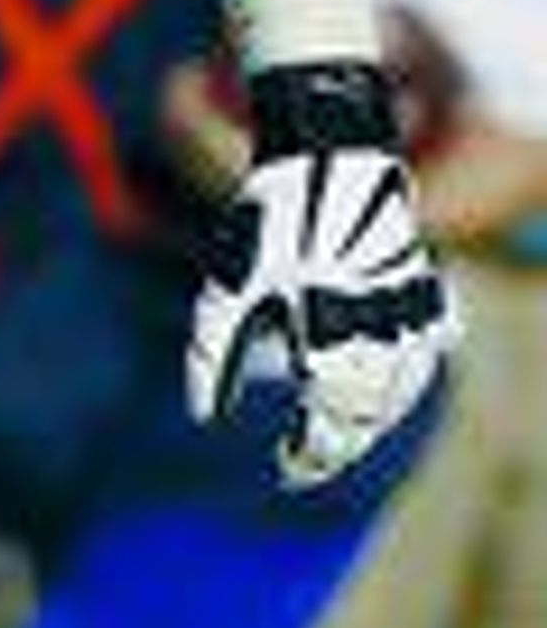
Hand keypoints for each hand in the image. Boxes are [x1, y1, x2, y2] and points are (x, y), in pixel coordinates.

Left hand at [187, 59, 454, 488]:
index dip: (311, 456)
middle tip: (303, 459)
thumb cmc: (269, 224)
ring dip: (372, 415)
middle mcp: (382, 330)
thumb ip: (214, 356)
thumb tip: (203, 417)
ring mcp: (410, 311)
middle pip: (369, 415)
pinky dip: (403, 376)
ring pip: (404, 388)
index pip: (332, 425)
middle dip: (338, 443)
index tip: (286, 469)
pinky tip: (381, 386)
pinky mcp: (423, 288)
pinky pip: (425, 350)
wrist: (329, 158)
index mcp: (333, 336)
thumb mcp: (229, 291)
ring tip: (336, 431)